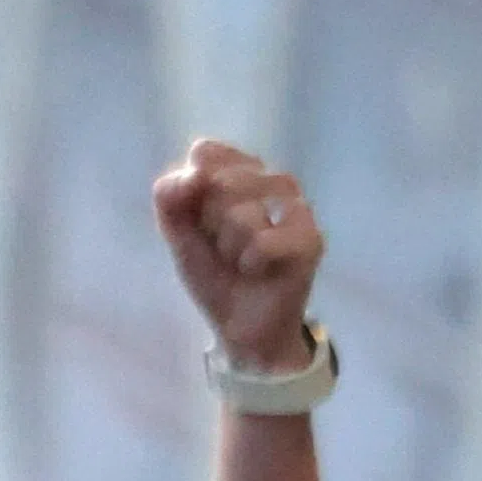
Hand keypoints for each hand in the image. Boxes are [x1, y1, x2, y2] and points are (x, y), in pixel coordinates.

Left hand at [155, 139, 325, 378]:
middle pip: (221, 181)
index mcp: (240, 171)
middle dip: (209, 224)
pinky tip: (257, 272)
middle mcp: (272, 180)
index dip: (191, 189)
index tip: (198, 218)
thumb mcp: (178, 235)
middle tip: (223, 246)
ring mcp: (296, 207)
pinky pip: (263, 242)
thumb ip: (171, 198)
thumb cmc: (214, 274)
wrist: (240, 327)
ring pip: (241, 213)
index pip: (206, 153)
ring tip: (240, 260)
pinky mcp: (311, 238)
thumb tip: (192, 172)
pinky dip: (249, 264)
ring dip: (229, 247)